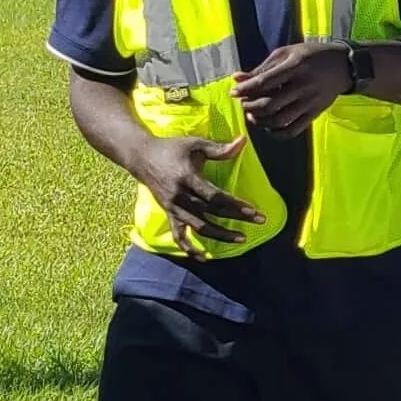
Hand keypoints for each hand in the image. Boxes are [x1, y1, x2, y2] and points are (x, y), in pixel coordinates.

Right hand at [128, 132, 264, 252]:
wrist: (141, 157)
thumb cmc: (171, 148)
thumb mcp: (194, 144)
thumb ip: (219, 148)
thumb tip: (243, 141)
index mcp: (187, 178)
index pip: (215, 196)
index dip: (235, 205)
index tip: (253, 210)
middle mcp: (180, 196)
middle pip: (211, 212)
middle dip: (236, 219)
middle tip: (259, 221)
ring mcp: (174, 207)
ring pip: (199, 227)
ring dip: (220, 235)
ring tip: (241, 238)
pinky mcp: (169, 214)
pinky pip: (179, 235)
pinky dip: (190, 249)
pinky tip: (204, 258)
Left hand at [233, 39, 352, 136]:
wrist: (344, 66)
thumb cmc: (312, 56)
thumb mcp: (287, 54)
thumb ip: (263, 67)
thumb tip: (237, 77)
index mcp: (295, 66)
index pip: (265, 82)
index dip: (246, 89)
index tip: (233, 92)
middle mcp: (303, 86)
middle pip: (270, 104)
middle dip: (251, 106)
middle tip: (243, 103)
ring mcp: (309, 102)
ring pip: (279, 119)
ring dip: (261, 121)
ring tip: (253, 115)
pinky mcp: (314, 113)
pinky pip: (293, 130)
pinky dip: (277, 133)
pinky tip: (268, 126)